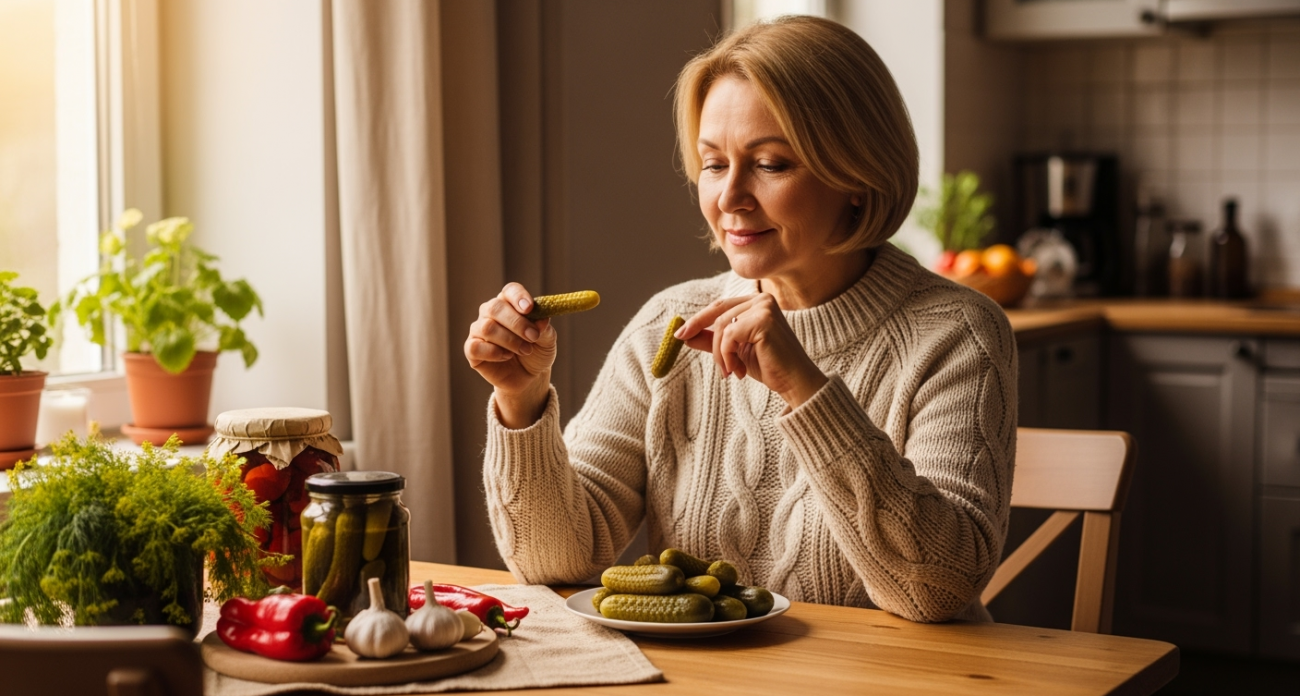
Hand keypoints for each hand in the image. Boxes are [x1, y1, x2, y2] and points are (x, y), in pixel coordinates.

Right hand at [465, 283, 555, 426]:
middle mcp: (491, 313)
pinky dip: (494, 352)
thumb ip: (544, 328)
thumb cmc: (536, 352)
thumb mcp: (547, 340)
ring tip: (525, 350)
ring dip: (510, 340)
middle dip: (517, 323)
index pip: (509, 291)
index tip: (530, 308)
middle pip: (495, 307)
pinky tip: (506, 356)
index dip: (518, 297)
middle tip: (533, 337)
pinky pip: (475, 346)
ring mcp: (479, 330)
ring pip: (487, 327)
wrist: (529, 377)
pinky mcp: (472, 349)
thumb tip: (541, 319)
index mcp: (510, 304)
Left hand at [676, 294, 827, 407]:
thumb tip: (685, 335)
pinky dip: (727, 356)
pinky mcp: (764, 320)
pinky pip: (729, 337)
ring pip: (722, 327)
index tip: (680, 334)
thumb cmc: (769, 365)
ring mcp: (765, 307)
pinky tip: (738, 371)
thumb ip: (713, 340)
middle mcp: (762, 299)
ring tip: (731, 371)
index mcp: (757, 302)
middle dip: (708, 340)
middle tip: (699, 354)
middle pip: (718, 314)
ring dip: (720, 354)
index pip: (720, 306)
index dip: (698, 320)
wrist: (794, 382)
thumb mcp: (735, 351)